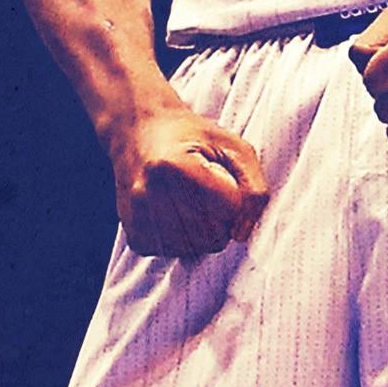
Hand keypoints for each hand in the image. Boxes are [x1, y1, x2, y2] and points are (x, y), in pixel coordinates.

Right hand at [106, 102, 269, 257]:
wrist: (139, 132)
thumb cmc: (194, 138)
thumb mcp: (234, 146)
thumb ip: (254, 188)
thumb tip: (242, 235)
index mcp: (174, 165)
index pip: (230, 207)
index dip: (235, 194)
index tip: (220, 175)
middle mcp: (148, 193)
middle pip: (214, 234)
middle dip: (222, 217)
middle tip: (207, 190)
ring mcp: (137, 216)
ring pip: (196, 248)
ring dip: (204, 230)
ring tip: (190, 200)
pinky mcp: (134, 235)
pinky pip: (176, 254)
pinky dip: (184, 239)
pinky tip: (176, 213)